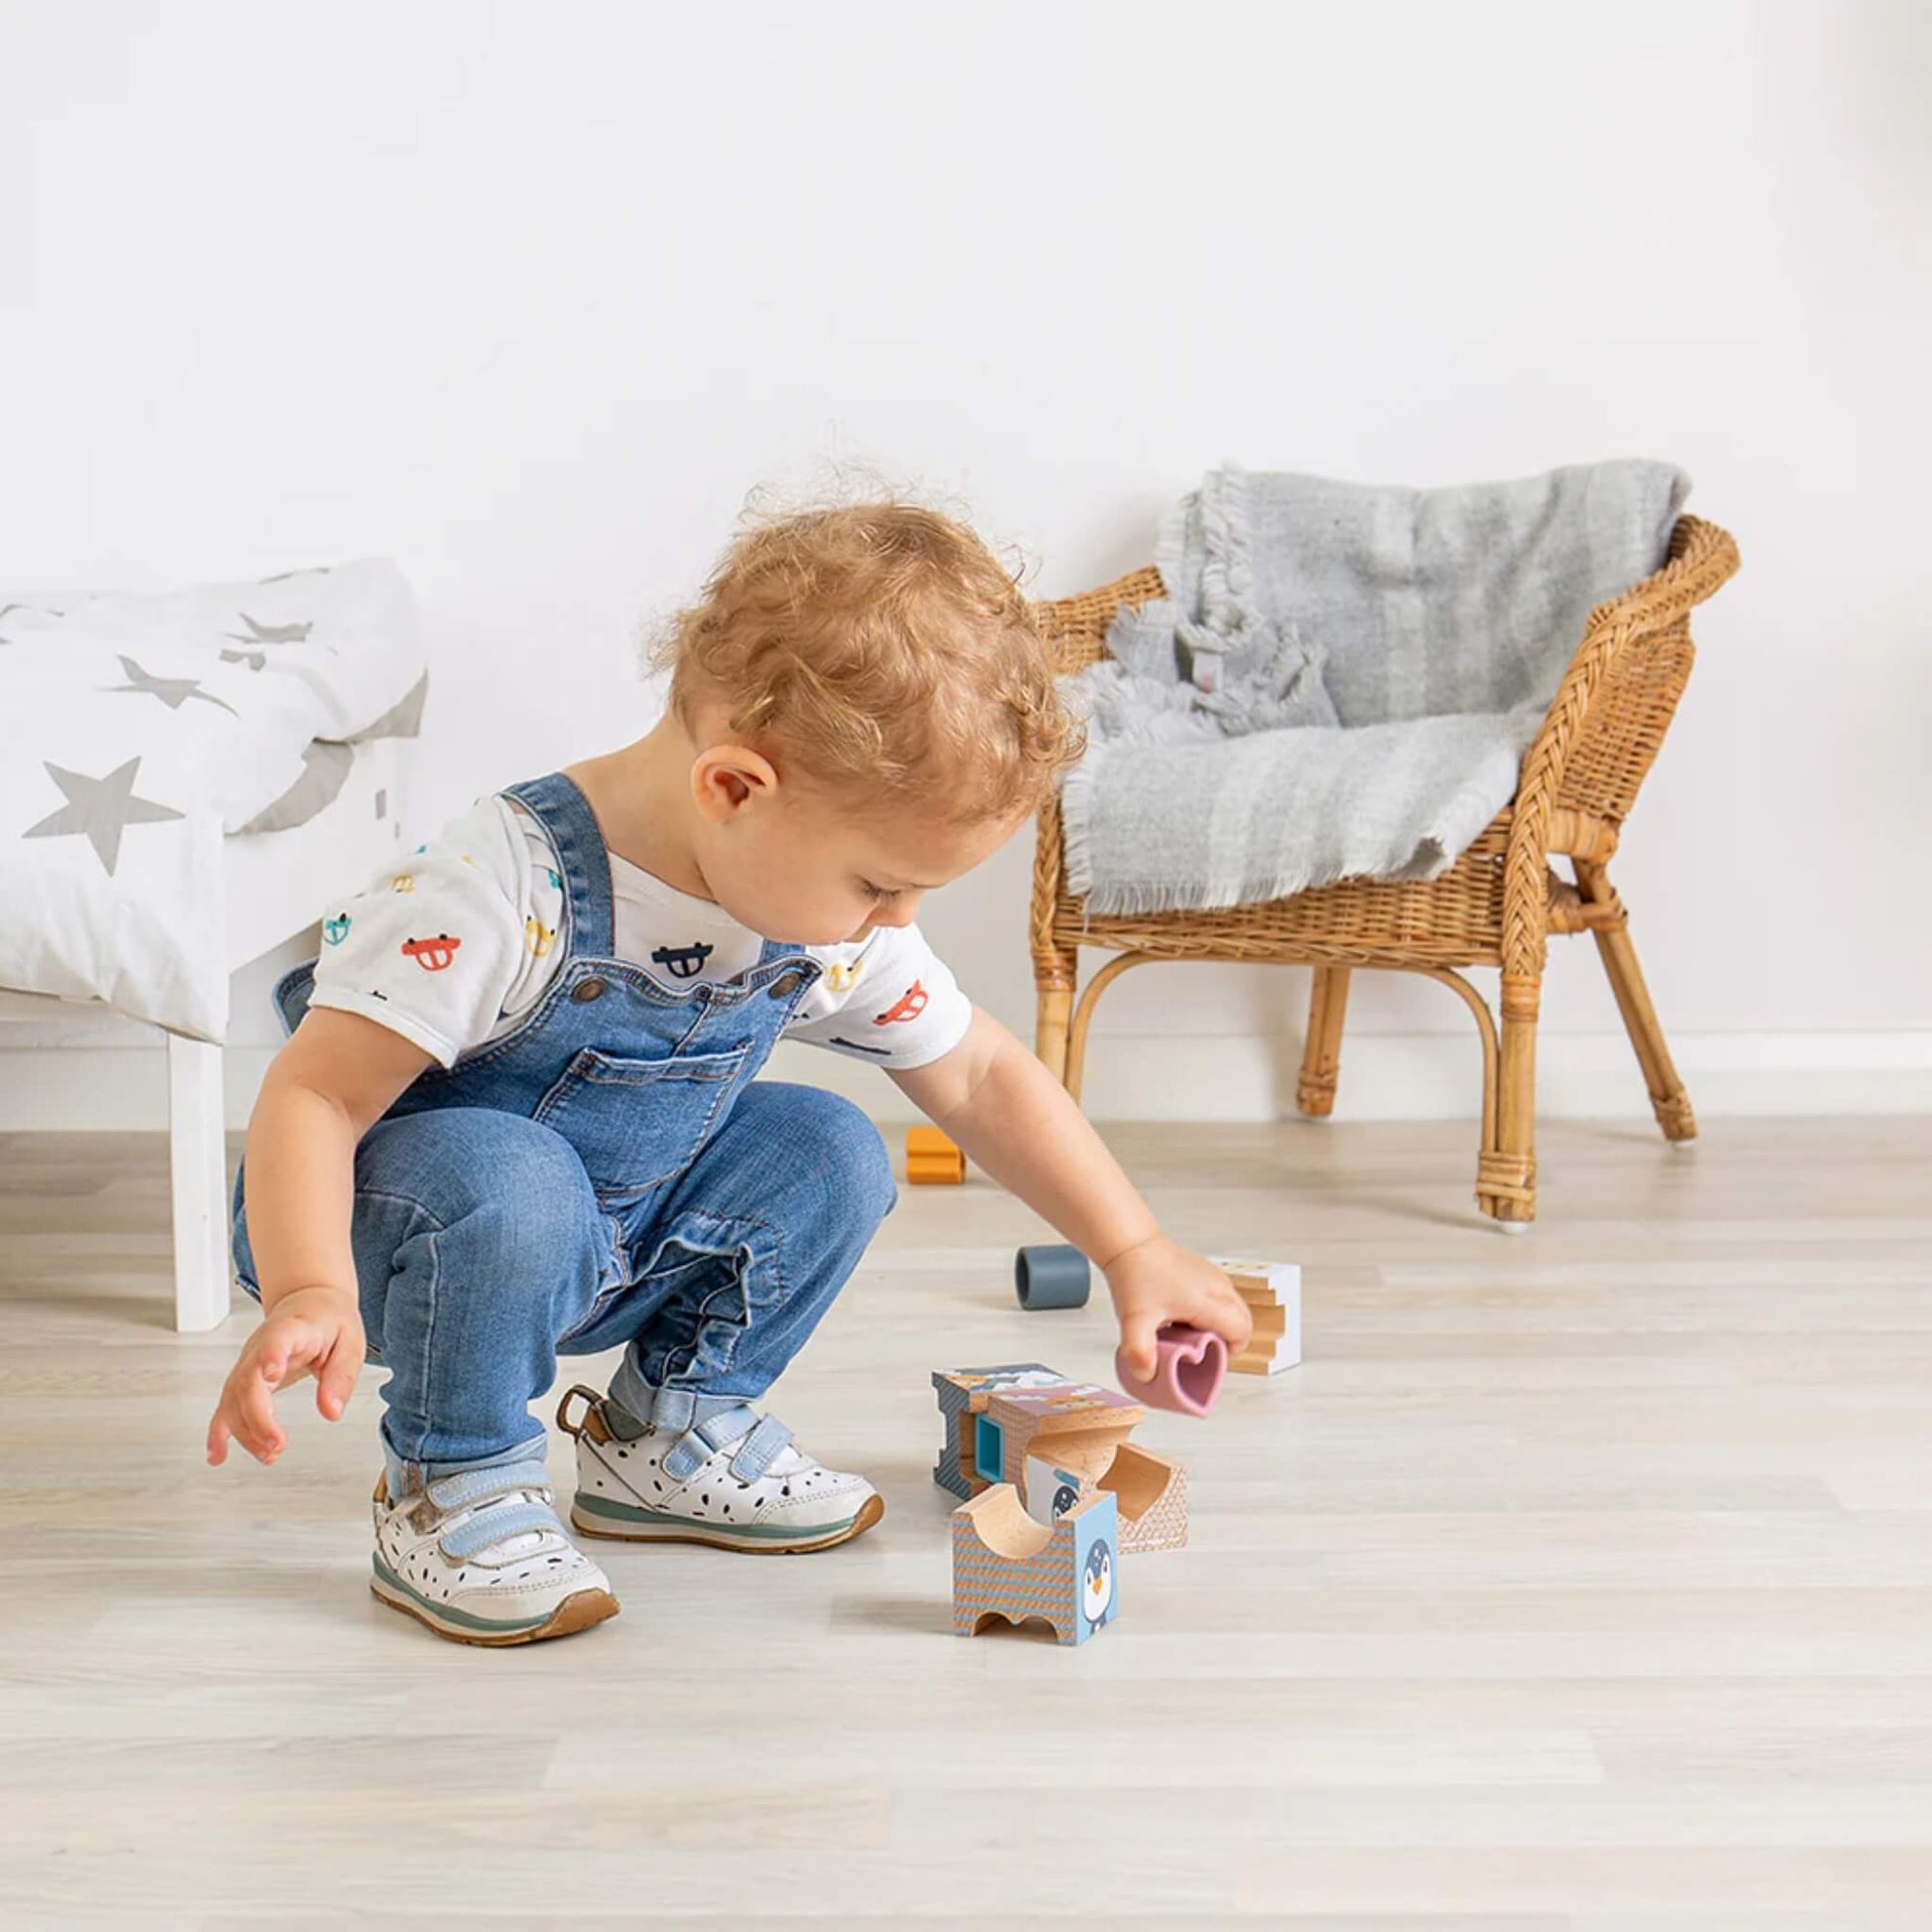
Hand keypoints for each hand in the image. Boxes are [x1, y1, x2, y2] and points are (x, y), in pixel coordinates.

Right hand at [206, 1285, 364, 1467]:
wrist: (307, 1302)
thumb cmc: (329, 1320)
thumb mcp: (350, 1341)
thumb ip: (341, 1376)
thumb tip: (331, 1412)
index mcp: (291, 1330)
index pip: (277, 1340)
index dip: (271, 1356)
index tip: (272, 1375)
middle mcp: (261, 1347)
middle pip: (248, 1382)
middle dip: (258, 1418)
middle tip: (278, 1444)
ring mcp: (247, 1363)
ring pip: (233, 1400)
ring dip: (246, 1432)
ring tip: (269, 1455)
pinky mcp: (243, 1379)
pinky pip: (226, 1406)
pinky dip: (219, 1432)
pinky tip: (217, 1456)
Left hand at [1105, 1235, 1253, 1383]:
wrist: (1130, 1242)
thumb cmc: (1135, 1275)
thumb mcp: (1134, 1319)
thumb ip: (1139, 1350)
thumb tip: (1147, 1375)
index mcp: (1210, 1300)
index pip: (1241, 1333)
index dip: (1228, 1352)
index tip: (1203, 1356)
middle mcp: (1219, 1287)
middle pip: (1243, 1323)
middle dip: (1225, 1341)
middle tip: (1194, 1347)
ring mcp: (1215, 1277)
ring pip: (1233, 1310)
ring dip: (1217, 1326)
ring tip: (1185, 1331)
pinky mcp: (1206, 1272)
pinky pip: (1221, 1298)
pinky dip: (1211, 1312)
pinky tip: (1182, 1315)